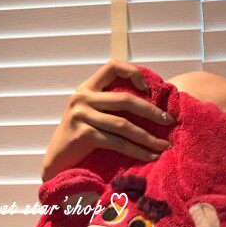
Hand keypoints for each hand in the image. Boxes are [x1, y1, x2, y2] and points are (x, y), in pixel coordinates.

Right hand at [41, 59, 176, 181]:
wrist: (56, 160)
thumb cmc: (80, 135)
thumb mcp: (91, 112)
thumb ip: (109, 102)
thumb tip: (149, 100)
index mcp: (87, 88)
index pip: (112, 66)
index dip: (133, 72)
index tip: (149, 88)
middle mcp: (82, 97)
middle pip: (125, 99)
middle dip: (151, 111)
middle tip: (169, 121)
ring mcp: (81, 115)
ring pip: (123, 125)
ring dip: (148, 137)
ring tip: (164, 145)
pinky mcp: (83, 134)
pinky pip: (117, 143)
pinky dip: (136, 151)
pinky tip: (150, 156)